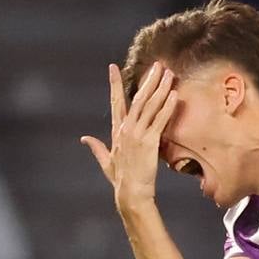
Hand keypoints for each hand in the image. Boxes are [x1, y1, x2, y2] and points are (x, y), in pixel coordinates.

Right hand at [81, 62, 171, 207]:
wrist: (130, 193)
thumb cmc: (120, 180)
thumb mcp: (106, 161)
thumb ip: (96, 148)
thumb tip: (84, 139)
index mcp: (116, 131)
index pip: (115, 102)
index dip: (114, 84)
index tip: (113, 67)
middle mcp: (126, 129)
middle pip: (138, 98)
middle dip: (148, 80)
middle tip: (158, 65)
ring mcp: (137, 134)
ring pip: (149, 106)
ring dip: (160, 88)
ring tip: (169, 74)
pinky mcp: (149, 142)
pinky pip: (159, 120)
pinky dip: (166, 107)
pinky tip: (173, 95)